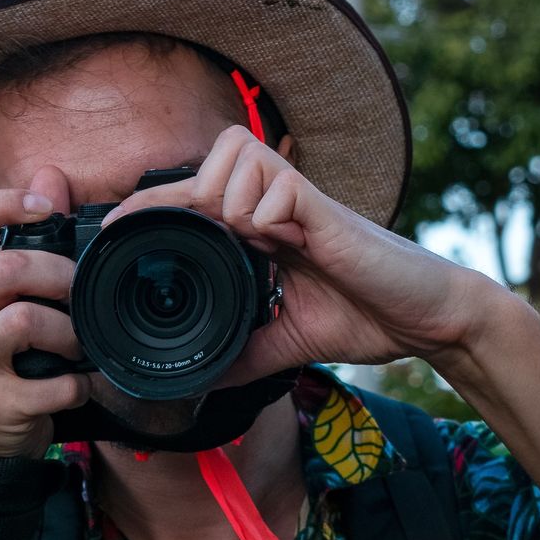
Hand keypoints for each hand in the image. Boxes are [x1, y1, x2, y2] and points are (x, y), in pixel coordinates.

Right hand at [0, 184, 90, 457]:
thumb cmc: (1, 358)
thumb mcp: (2, 301)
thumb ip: (29, 240)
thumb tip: (50, 174)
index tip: (43, 207)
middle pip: (6, 270)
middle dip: (60, 275)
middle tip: (82, 293)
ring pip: (25, 322)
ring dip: (71, 333)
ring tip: (81, 345)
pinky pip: (50, 384)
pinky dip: (76, 385)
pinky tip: (77, 386)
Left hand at [106, 125, 490, 385]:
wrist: (427, 320)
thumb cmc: (363, 316)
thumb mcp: (286, 342)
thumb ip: (243, 354)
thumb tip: (199, 383)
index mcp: (261, 225)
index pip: (193, 194)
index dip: (150, 202)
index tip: (113, 230)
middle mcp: (275, 202)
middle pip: (211, 155)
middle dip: (189, 198)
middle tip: (204, 244)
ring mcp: (300, 199)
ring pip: (234, 158)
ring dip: (230, 204)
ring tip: (258, 245)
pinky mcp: (325, 209)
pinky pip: (275, 189)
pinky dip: (267, 217)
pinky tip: (288, 246)